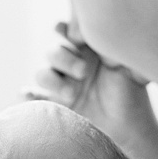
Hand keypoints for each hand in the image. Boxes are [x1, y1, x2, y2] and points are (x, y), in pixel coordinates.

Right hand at [25, 23, 156, 152]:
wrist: (128, 128)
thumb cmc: (130, 93)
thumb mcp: (126, 67)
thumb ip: (110, 49)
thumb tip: (92, 33)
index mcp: (86, 49)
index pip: (68, 33)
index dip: (64, 30)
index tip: (66, 32)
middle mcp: (70, 64)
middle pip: (53, 51)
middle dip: (64, 59)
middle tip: (84, 72)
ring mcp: (60, 85)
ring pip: (42, 74)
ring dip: (53, 81)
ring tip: (72, 94)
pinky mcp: (53, 106)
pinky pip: (31, 98)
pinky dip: (27, 96)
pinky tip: (30, 95)